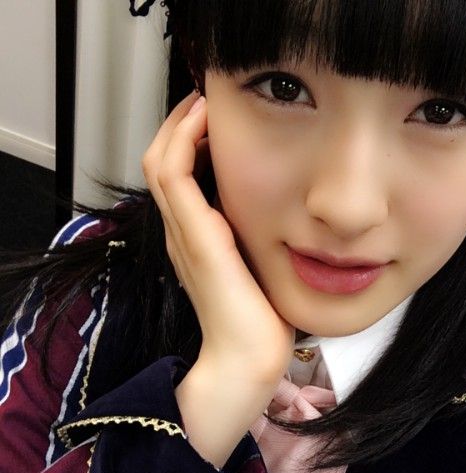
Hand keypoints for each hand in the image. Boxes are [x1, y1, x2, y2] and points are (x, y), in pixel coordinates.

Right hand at [142, 92, 293, 382]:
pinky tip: (208, 122)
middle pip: (161, 161)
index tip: (219, 121)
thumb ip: (258, 244)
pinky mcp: (194, 235)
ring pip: (159, 159)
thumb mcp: (260, 272)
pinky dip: (183, 140)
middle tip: (210, 102)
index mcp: (195, 240)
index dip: (190, 143)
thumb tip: (287, 219)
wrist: (247, 360)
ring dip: (180, 124)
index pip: (177, 178)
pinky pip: (172, 173)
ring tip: (206, 104)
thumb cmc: (260, 324)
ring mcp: (183, 233)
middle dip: (183, 125)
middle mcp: (182, 232)